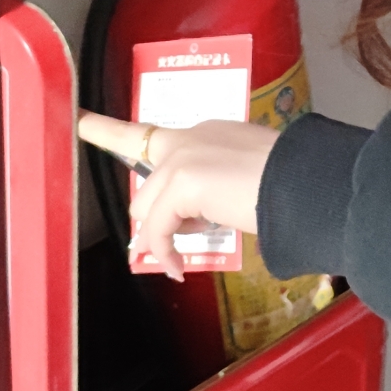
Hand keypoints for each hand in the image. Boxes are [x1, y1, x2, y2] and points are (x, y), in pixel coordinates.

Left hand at [77, 111, 281, 280]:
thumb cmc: (293, 183)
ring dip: (162, 238)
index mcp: (208, 134)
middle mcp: (192, 138)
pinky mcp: (183, 182)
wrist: (308, 181)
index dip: (109, 131)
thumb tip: (198, 219)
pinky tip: (178, 268)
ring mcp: (185, 158)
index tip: (81, 123)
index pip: (150, 134)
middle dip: (156, 219)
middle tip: (178, 246)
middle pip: (147, 185)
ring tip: (181, 259)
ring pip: (149, 208)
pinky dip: (165, 252)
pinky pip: (159, 228)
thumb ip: (214, 190)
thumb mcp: (247, 180)